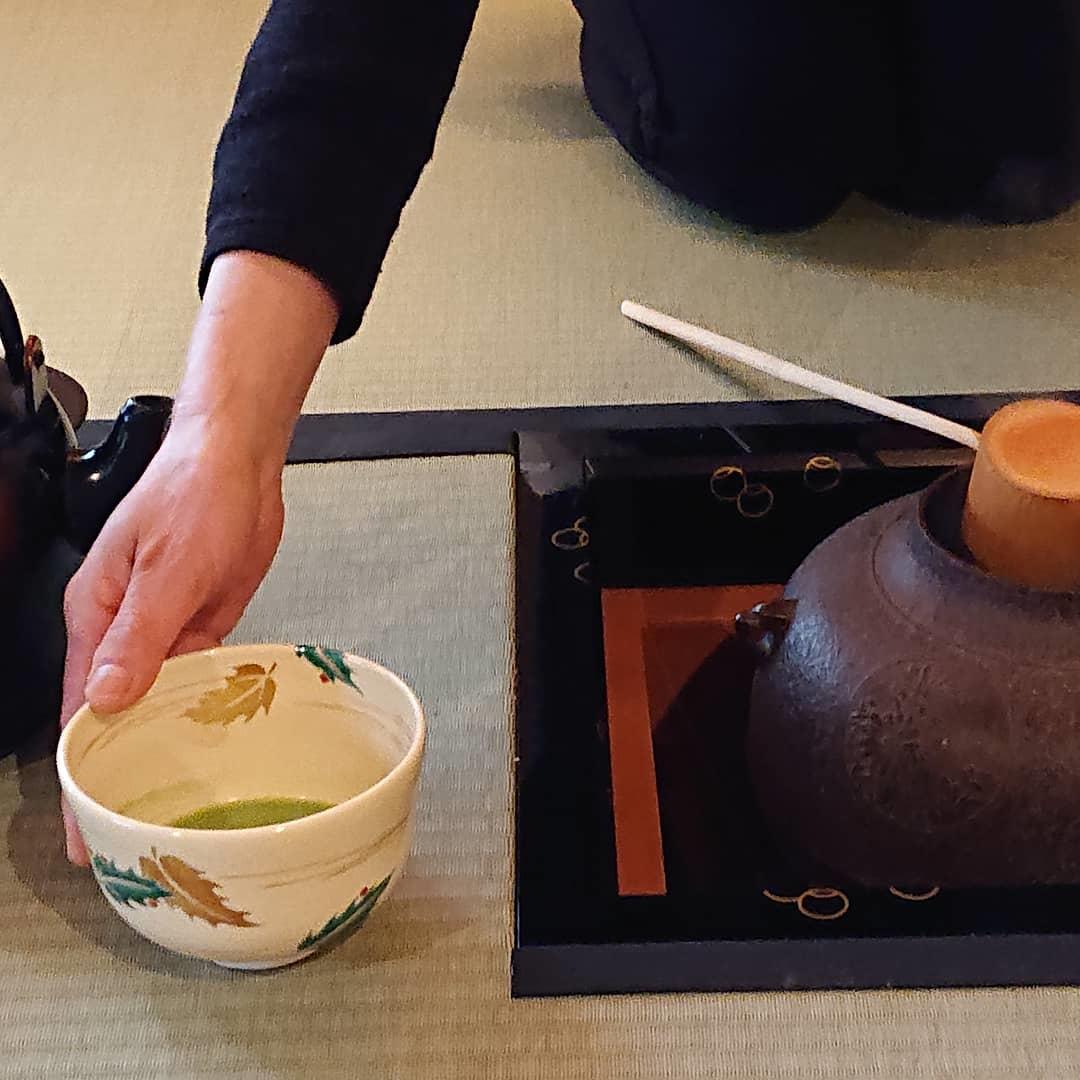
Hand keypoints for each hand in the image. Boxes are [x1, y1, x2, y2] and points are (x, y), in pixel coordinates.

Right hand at [60, 424, 284, 861]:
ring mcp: (165, 631)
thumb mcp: (165, 569)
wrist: (239, 465)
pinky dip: (200, 711)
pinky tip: (211, 743)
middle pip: (114, 715)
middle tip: (128, 835)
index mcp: (96, 617)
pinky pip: (196, 680)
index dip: (79, 772)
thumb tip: (105, 698)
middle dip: (116, 773)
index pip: (76, 712)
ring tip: (171, 804)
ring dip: (162, 746)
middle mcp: (125, 630)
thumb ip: (139, 638)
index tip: (79, 826)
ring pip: (157, 703)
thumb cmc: (192, 495)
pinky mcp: (202, 626)